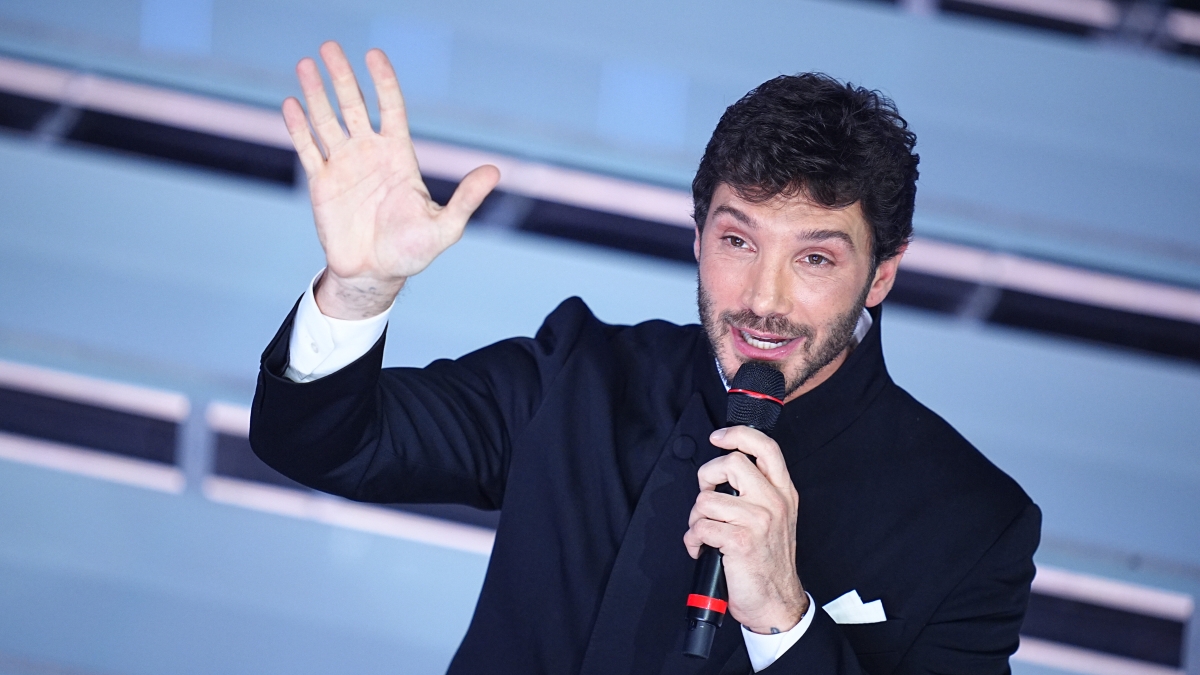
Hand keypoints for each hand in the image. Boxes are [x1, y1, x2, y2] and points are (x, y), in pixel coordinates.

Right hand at [282, 41, 499, 318]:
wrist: (375, 275)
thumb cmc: (413, 252)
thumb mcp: (445, 227)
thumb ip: (466, 198)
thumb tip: (494, 171)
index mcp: (399, 157)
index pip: (390, 109)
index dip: (383, 82)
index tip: (374, 55)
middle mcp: (370, 154)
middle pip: (354, 105)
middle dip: (342, 77)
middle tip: (329, 46)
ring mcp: (345, 166)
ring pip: (327, 121)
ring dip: (316, 93)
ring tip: (305, 64)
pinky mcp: (322, 183)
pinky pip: (308, 149)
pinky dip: (299, 127)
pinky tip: (292, 103)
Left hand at [683, 426, 808, 634]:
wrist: (777, 602)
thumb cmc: (769, 561)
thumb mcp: (776, 518)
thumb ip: (758, 490)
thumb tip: (724, 469)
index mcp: (783, 493)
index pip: (765, 447)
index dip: (738, 434)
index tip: (719, 437)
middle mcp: (774, 503)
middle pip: (731, 463)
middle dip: (706, 477)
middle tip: (707, 496)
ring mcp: (758, 521)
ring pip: (707, 500)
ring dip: (696, 518)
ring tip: (705, 532)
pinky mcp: (740, 541)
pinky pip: (700, 527)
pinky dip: (693, 540)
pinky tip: (703, 549)